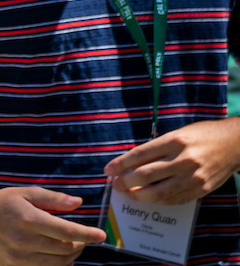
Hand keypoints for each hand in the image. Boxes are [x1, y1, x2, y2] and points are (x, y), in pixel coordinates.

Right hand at [0, 186, 105, 265]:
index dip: (87, 234)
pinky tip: (59, 257)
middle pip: (65, 249)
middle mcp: (23, 240)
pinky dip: (57, 265)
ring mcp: (17, 257)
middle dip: (80, 244)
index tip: (101, 235)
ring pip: (57, 263)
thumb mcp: (26, 193)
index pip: (66, 231)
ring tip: (72, 246)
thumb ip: (53, 199)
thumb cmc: (2, 203)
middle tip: (83, 238)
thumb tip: (78, 203)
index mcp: (28, 219)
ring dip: (71, 256)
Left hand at [104, 118, 239, 204]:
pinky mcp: (202, 189)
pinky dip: (159, 200)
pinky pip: (175, 199)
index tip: (107, 170)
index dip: (120, 164)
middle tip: (115, 184)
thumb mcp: (177, 134)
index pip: (140, 154)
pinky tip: (149, 198)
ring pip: (159, 192)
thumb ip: (156, 148)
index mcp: (175, 141)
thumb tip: (131, 163)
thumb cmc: (201, 135)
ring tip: (129, 193)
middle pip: (146, 175)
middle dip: (126, 182)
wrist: (235, 144)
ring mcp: (194, 176)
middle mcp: (184, 159)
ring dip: (139, 195)